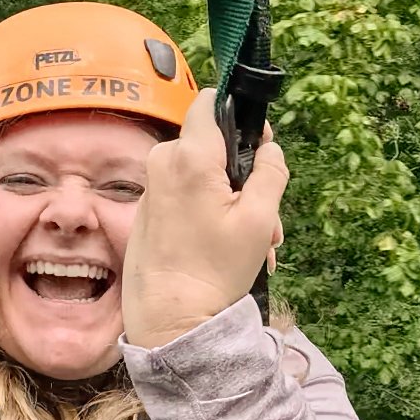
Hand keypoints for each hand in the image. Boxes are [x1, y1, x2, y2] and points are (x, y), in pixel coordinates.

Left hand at [121, 88, 288, 347]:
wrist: (169, 317)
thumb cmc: (214, 269)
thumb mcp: (260, 219)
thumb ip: (272, 172)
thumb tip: (269, 150)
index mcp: (190, 156)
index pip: (210, 102)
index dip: (239, 114)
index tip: (259, 143)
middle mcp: (163, 163)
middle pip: (212, 146)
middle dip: (245, 176)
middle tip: (269, 216)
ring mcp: (151, 188)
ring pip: (202, 175)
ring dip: (234, 203)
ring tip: (257, 245)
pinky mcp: (147, 211)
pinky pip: (186, 197)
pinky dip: (210, 215)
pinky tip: (229, 250)